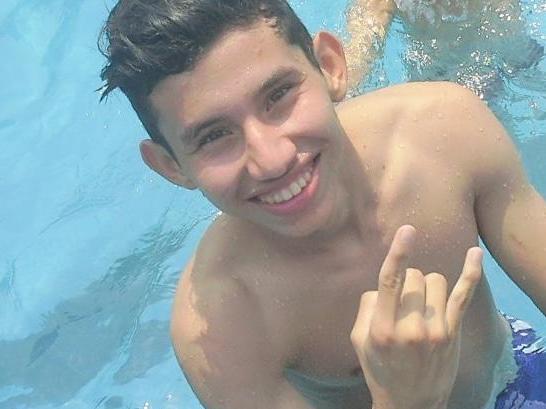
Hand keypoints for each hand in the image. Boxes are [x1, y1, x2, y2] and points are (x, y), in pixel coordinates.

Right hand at [350, 225, 482, 408]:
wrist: (410, 403)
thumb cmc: (379, 369)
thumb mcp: (358, 340)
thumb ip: (366, 307)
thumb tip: (382, 285)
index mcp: (382, 327)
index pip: (390, 281)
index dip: (399, 253)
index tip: (408, 230)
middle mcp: (410, 327)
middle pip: (413, 277)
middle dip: (406, 280)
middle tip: (402, 301)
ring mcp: (436, 330)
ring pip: (435, 280)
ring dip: (425, 284)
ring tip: (420, 303)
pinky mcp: (453, 332)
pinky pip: (463, 295)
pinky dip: (470, 272)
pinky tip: (474, 255)